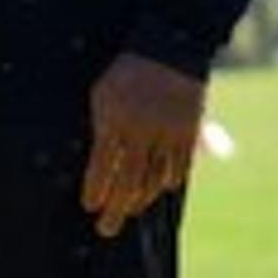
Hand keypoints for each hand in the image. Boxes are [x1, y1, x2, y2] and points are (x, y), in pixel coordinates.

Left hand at [80, 52, 204, 238]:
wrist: (169, 49)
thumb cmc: (126, 74)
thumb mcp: (103, 96)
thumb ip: (102, 129)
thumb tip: (97, 164)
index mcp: (113, 120)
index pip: (101, 166)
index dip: (95, 189)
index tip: (88, 206)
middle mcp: (140, 131)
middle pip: (128, 181)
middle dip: (115, 208)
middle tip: (105, 229)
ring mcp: (167, 133)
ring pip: (154, 179)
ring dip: (141, 199)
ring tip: (130, 211)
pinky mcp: (188, 132)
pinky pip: (179, 166)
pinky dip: (168, 180)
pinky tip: (158, 190)